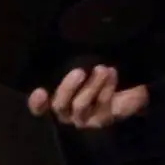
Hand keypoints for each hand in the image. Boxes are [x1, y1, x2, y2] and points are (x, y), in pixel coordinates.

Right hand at [28, 65, 148, 128]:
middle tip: (79, 71)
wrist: (127, 88)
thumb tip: (63, 44)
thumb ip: (72, 60)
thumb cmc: (97, 75)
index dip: (37, 104)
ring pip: (81, 106)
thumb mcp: (85, 65)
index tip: (40, 91)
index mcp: (58, 99)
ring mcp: (85, 120)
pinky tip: (112, 73)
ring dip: (92, 85)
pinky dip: (106, 88)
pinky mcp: (103, 120)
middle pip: (60, 106)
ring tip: (102, 69)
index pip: (40, 108)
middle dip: (68, 88)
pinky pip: (102, 105)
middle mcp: (67, 114)